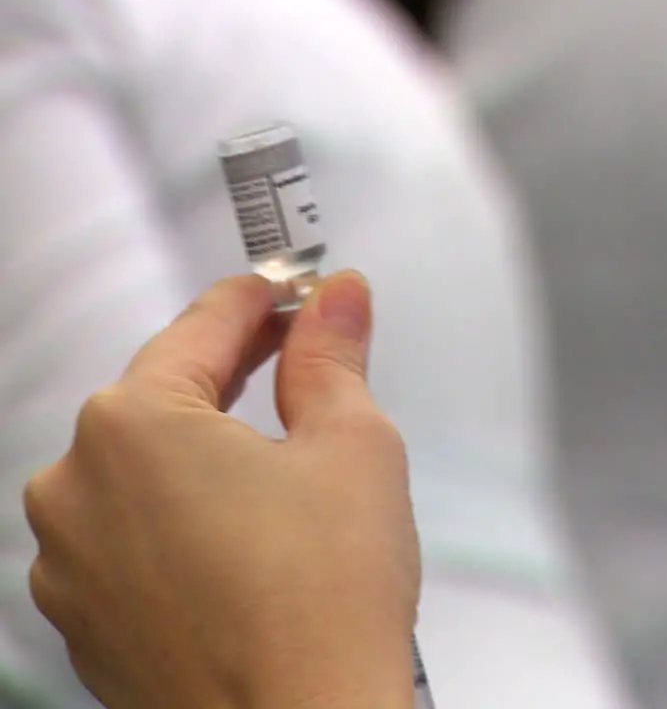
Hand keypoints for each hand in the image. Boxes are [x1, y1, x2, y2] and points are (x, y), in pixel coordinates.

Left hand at [24, 273, 420, 708]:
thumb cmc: (325, 600)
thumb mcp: (353, 447)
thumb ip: (333, 357)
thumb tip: (339, 299)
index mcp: (132, 424)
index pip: (203, 327)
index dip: (261, 299)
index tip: (294, 289)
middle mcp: (74, 486)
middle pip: (166, 398)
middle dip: (238, 376)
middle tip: (305, 366)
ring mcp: (68, 561)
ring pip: (146, 474)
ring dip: (207, 456)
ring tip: (286, 479)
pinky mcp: (84, 621)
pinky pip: (133, 539)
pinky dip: (183, 523)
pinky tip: (246, 545)